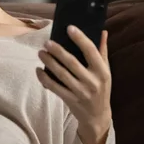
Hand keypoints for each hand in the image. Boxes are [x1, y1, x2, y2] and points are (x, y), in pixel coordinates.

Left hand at [36, 26, 111, 143]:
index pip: (91, 51)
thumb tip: (103, 31)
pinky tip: (38, 70)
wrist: (98, 116)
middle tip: (47, 42)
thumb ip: (102, 51)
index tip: (69, 28)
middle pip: (72, 63)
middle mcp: (92, 81)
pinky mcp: (70, 100)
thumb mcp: (106, 71)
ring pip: (62, 75)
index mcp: (102, 71)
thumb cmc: (101, 88)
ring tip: (41, 53)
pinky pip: (55, 88)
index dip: (80, 39)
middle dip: (58, 51)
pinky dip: (45, 79)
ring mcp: (81, 92)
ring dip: (49, 62)